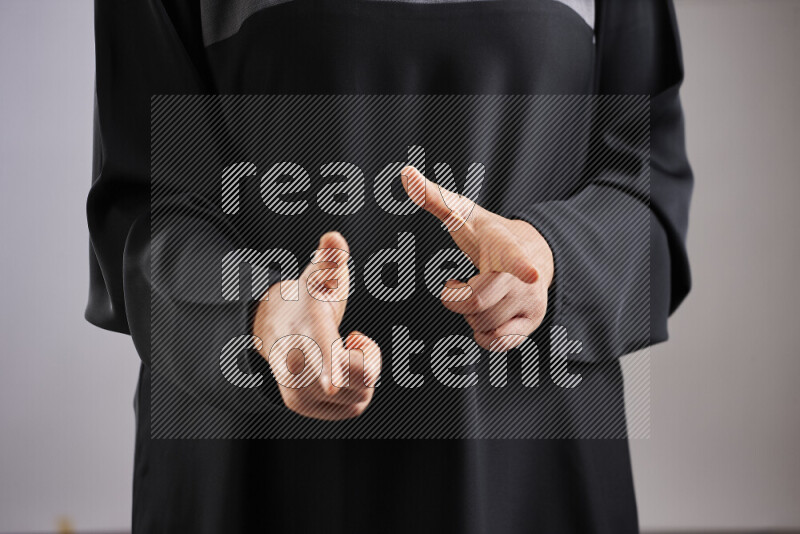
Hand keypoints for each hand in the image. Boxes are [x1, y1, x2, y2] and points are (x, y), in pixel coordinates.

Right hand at [253, 231, 380, 419]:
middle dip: (369, 358)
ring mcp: (297, 392)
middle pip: (364, 377)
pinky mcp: (302, 407)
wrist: (272, 326)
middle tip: (353, 338)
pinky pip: (355, 409)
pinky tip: (339, 372)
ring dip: (362, 374)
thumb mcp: (319, 276)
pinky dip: (356, 392)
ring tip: (342, 352)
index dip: (329, 367)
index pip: (320, 350)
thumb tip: (334, 238)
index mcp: (306, 331)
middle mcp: (296, 366)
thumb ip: (329, 259)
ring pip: (362, 397)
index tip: (329, 383)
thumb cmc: (307, 298)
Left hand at [401, 166, 553, 349]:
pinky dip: (484, 335)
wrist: (535, 253)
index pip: (514, 258)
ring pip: (485, 324)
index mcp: (507, 248)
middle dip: (458, 299)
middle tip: (459, 284)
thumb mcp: (464, 214)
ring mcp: (532, 301)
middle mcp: (525, 277)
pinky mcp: (533, 322)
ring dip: (470, 315)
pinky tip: (485, 316)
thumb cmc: (490, 235)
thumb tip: (405, 174)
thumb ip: (434, 197)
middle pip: (478, 303)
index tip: (531, 273)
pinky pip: (498, 342)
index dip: (521, 267)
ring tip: (478, 295)